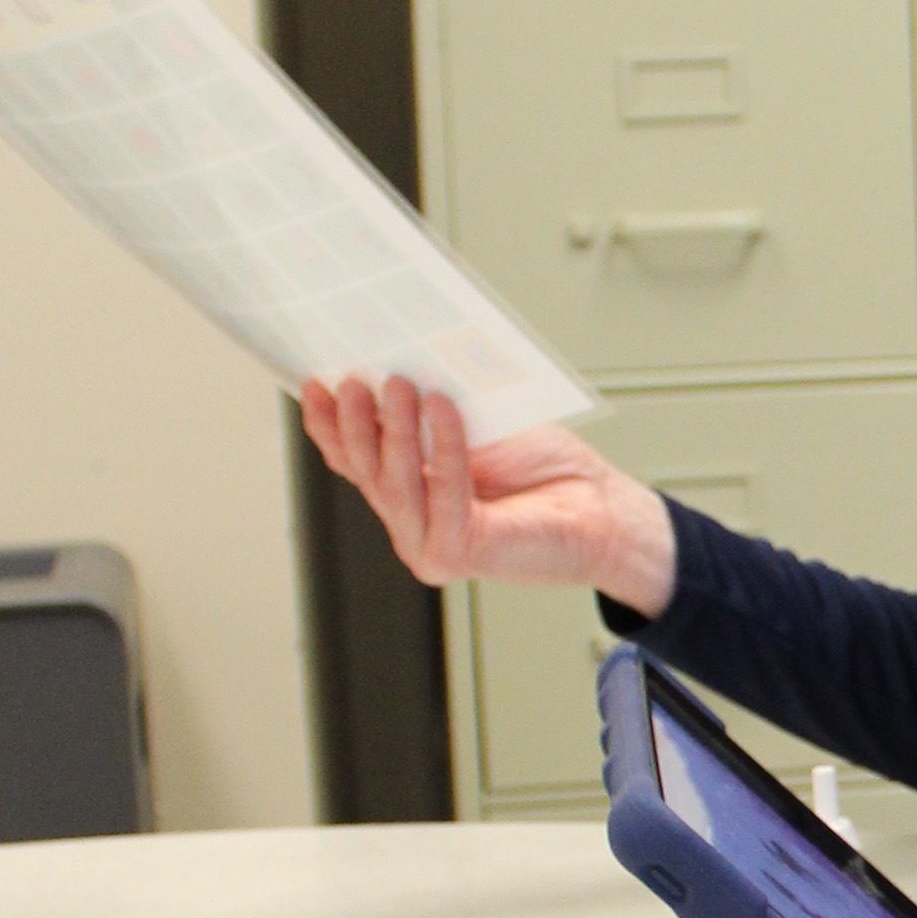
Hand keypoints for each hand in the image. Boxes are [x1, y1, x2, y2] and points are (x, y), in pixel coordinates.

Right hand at [299, 376, 675, 609]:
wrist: (601, 511)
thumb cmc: (546, 472)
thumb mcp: (477, 427)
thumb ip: (433, 412)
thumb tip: (396, 364)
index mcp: (409, 494)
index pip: (354, 460)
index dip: (329, 424)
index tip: (315, 381)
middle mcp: (410, 524)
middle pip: (365, 471)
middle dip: (355, 421)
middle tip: (352, 378)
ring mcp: (428, 543)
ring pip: (395, 482)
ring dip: (394, 429)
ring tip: (396, 382)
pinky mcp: (457, 552)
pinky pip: (441, 491)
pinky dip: (444, 447)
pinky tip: (443, 407)